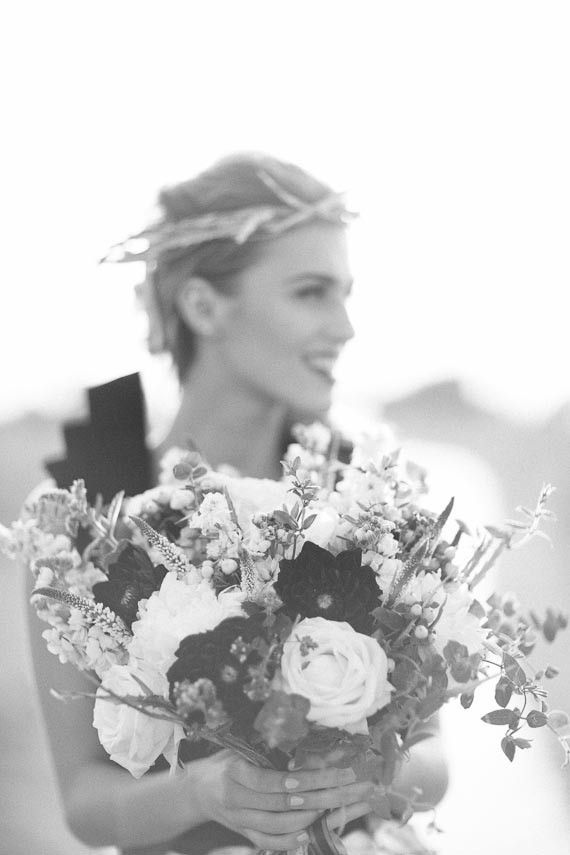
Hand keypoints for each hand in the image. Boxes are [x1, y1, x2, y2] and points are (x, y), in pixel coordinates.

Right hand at [191, 750, 373, 851]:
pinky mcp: (244, 834)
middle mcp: (237, 800)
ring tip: (337, 805)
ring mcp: (240, 821)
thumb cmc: (227, 760)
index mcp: (235, 772)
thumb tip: (310, 738)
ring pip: (279, 825)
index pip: (273, 780)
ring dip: (311, 816)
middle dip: (321, 795)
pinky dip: (289, 840)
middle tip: (349, 786)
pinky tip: (310, 832)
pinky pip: (268, 842)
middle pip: (283, 803)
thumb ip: (270, 746)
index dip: (302, 779)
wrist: (199, 790)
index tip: (330, 773)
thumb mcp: (242, 747)